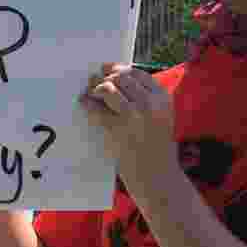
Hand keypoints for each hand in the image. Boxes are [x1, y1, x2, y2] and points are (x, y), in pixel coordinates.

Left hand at [80, 63, 176, 182]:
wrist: (158, 177)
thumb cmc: (158, 148)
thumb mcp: (162, 117)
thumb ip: (147, 99)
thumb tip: (117, 78)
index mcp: (162, 98)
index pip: (137, 73)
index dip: (120, 70)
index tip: (108, 71)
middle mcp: (149, 103)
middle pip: (121, 77)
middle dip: (106, 78)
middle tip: (95, 82)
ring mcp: (133, 115)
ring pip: (108, 88)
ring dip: (96, 89)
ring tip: (91, 94)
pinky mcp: (117, 129)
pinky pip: (96, 110)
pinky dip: (87, 105)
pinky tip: (84, 104)